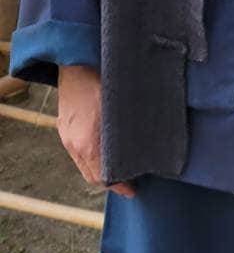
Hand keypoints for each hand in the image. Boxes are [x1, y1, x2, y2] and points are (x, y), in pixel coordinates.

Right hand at [57, 64, 134, 198]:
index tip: (133, 190)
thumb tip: (152, 143)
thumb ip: (132, 129)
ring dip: (99, 169)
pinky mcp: (63, 127)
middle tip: (129, 181)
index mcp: (88, 142)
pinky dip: (90, 157)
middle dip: (110, 182)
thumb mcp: (122, 106)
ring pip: (83, 164)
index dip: (119, 186)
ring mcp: (66, 136)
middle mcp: (73, 144)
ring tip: (118, 166)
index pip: (102, 178)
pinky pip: (76, 152)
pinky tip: (104, 149)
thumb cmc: (103, 80)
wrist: (75, 62)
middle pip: (91, 176)